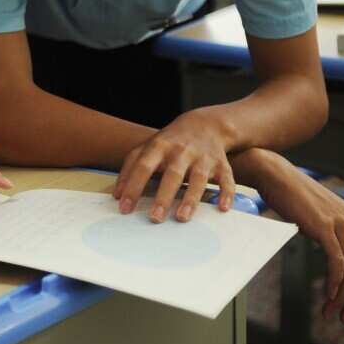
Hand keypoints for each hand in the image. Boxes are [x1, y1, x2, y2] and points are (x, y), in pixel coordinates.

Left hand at [114, 109, 235, 222]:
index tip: (125, 208)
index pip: (143, 167)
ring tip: (182, 218)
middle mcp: (182, 151)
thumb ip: (129, 168)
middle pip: (172, 174)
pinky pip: (226, 179)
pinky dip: (226, 193)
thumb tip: (117, 195)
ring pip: (198, 178)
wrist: (205, 125)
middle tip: (154, 218)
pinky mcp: (222, 165)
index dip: (133, 186)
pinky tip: (222, 208)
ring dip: (191, 198)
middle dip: (163, 197)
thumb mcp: (147, 148)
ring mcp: (203, 158)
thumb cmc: (169, 142)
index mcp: (159, 146)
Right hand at [242, 149, 343, 322]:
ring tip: (332, 310)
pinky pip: (337, 262)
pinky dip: (335, 283)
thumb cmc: (292, 196)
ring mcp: (341, 223)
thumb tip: (337, 259)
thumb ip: (334, 233)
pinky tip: (328, 294)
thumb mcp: (321, 215)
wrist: (275, 175)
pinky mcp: (325, 226)